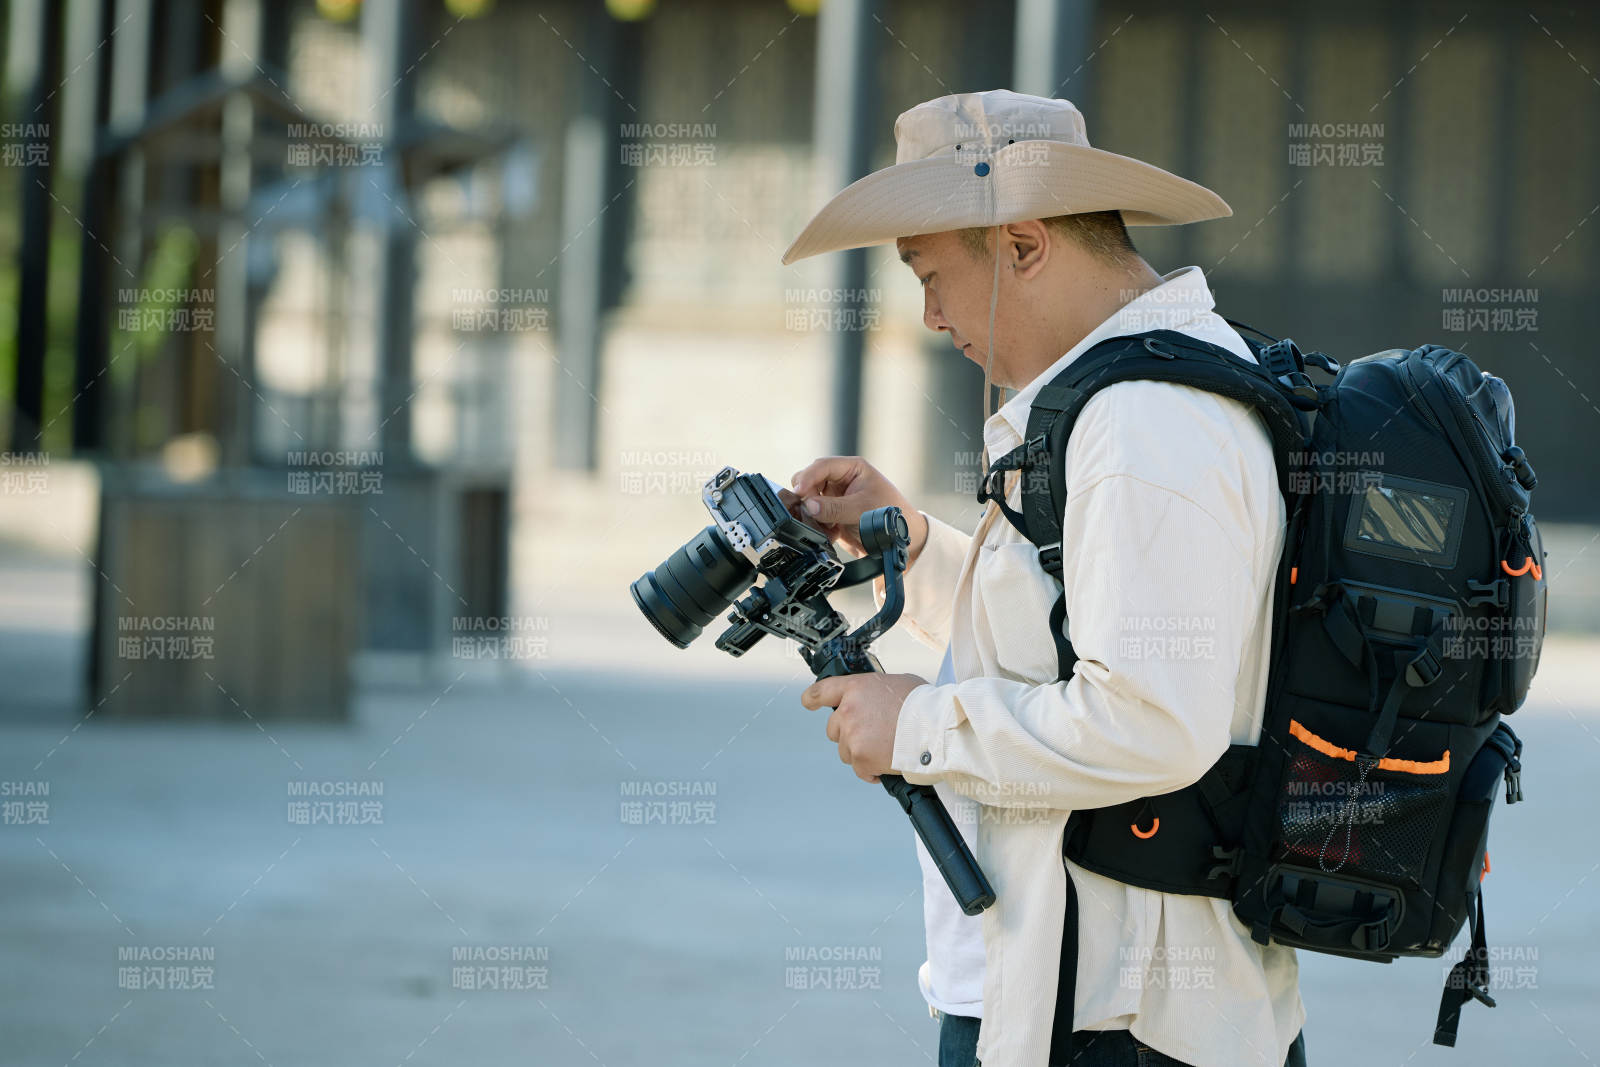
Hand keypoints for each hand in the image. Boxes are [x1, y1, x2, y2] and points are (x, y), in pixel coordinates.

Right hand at [779, 456, 929, 566]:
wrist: (899, 539)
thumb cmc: (889, 515)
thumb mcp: (861, 509)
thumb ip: (834, 507)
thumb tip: (808, 506)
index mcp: (852, 468)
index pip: (823, 466)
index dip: (808, 477)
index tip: (799, 491)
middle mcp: (841, 480)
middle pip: (811, 480)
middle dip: (806, 495)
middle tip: (807, 509)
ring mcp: (835, 497)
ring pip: (809, 499)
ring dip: (811, 513)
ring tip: (824, 525)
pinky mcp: (832, 514)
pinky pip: (814, 517)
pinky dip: (817, 525)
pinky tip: (831, 533)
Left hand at [800, 672, 927, 782]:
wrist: (934, 728)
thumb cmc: (922, 704)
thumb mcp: (896, 683)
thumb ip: (876, 692)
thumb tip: (876, 699)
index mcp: (855, 688)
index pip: (822, 691)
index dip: (812, 698)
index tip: (808, 703)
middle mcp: (848, 711)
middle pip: (833, 729)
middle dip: (849, 734)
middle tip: (872, 735)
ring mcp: (852, 736)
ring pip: (845, 751)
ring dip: (860, 753)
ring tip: (884, 748)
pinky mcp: (860, 758)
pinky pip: (859, 769)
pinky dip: (871, 770)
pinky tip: (886, 763)